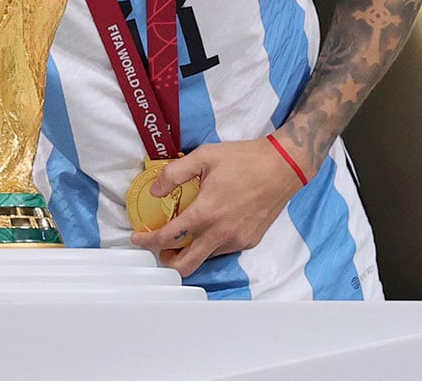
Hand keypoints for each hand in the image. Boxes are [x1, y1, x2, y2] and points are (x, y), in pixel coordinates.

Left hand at [130, 136, 306, 277]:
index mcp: (205, 213)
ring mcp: (237, 241)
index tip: (138, 238)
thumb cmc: (244, 159)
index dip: (147, 241)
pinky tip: (212, 226)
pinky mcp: (250, 241)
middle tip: (160, 248)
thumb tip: (154, 190)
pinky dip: (211, 244)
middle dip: (167, 261)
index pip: (168, 237)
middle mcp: (220, 233)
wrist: (283, 167)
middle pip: (185, 265)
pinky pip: (223, 250)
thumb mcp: (205, 156)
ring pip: (205, 258)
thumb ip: (175, 173)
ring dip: (191, 251)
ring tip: (187, 233)